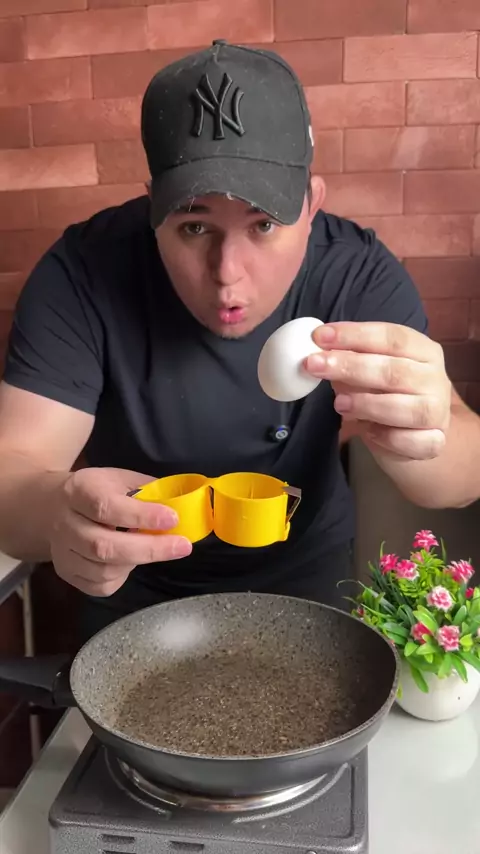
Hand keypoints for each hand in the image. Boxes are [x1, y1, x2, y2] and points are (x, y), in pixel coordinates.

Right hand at [50, 467, 191, 595]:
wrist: (52, 506)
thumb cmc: (98, 490)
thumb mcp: (120, 478)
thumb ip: (148, 490)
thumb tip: (183, 504)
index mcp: (80, 490)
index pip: (106, 507)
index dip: (141, 515)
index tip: (172, 518)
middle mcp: (66, 523)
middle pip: (103, 545)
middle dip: (148, 549)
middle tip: (181, 546)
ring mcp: (62, 552)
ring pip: (102, 570)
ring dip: (137, 563)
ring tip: (155, 550)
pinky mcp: (66, 573)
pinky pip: (99, 586)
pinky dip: (122, 578)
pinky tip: (131, 562)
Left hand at [305, 322, 450, 460]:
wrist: (415, 436)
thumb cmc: (389, 394)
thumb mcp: (370, 371)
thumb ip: (350, 360)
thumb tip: (318, 354)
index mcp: (423, 350)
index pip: (392, 336)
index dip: (355, 335)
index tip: (319, 336)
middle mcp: (435, 378)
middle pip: (394, 370)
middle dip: (350, 366)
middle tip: (315, 365)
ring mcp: (438, 412)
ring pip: (406, 408)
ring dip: (367, 404)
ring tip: (339, 404)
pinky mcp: (434, 443)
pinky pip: (409, 441)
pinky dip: (385, 437)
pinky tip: (365, 431)